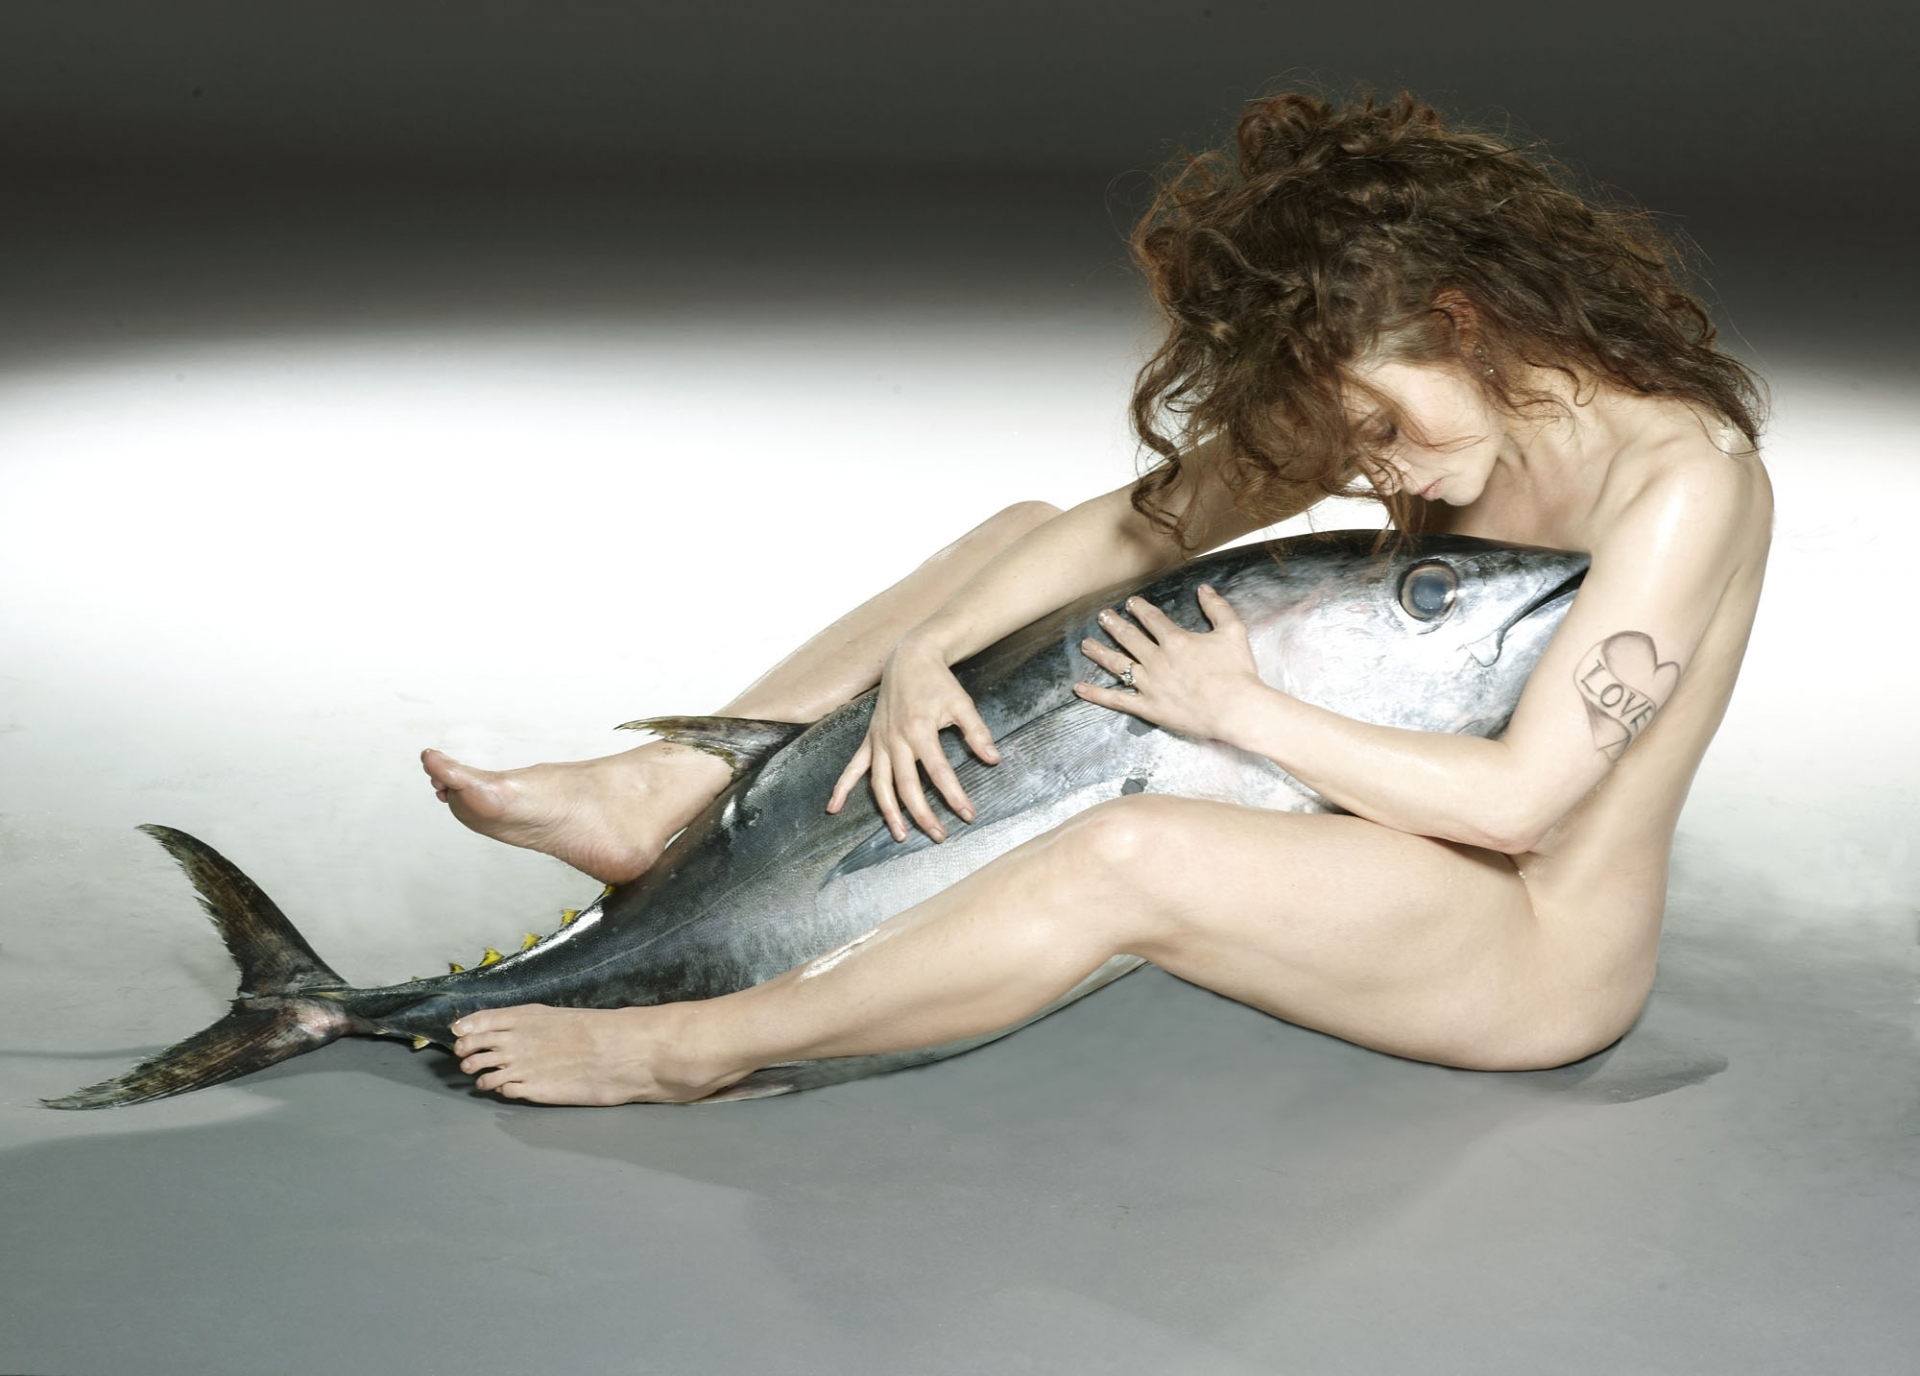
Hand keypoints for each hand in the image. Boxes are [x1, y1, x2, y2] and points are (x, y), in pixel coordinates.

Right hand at [826, 634, 1000, 841]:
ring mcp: (878, 740)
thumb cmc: (937, 681)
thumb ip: (977, 733)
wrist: (909, 657)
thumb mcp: (962, 703)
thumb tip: (994, 759)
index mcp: (919, 729)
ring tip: (900, 835)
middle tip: (939, 836)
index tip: (968, 814)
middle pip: (907, 786)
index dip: (954, 796)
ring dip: (889, 812)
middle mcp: (895, 739)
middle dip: (923, 814)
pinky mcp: (869, 739)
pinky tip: (833, 808)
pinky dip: (842, 788)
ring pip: (880, 784)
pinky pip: (853, 767)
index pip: (939, 772)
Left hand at [1074, 585, 1264, 741]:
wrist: (1237, 708)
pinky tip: (1079, 688)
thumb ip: (1217, 607)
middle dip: (1114, 625)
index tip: (1131, 603)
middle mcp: (1157, 659)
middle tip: (1102, 617)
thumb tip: (1204, 588)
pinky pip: (1117, 700)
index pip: (1152, 619)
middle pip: (1129, 638)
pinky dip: (1096, 694)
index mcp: (1175, 640)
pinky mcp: (1148, 707)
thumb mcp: (1233, 631)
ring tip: (1086, 644)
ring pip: (1117, 664)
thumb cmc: (1238, 671)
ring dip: (1099, 653)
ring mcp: (1149, 684)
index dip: (1140, 608)